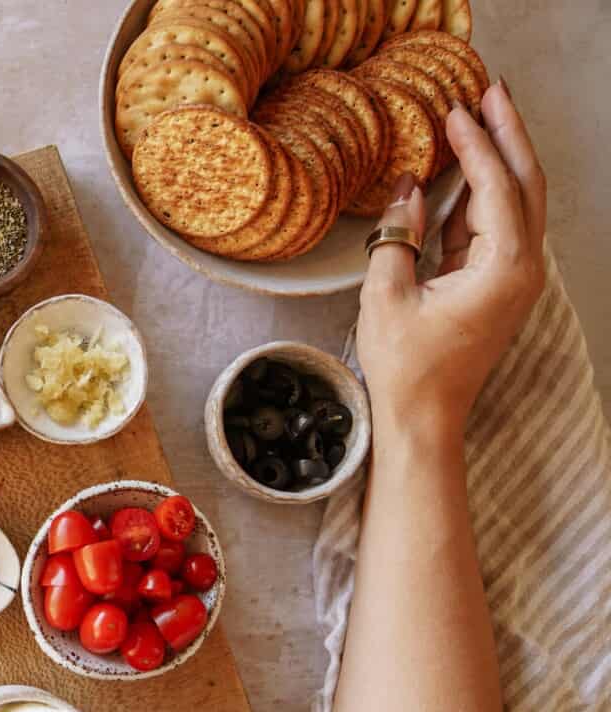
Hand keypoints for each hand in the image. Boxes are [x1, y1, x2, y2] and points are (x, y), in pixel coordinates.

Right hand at [357, 80, 546, 443]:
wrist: (424, 418)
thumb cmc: (406, 367)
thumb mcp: (387, 296)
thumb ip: (397, 235)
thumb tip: (409, 187)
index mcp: (503, 269)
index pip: (496, 188)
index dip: (477, 144)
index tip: (457, 109)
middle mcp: (522, 269)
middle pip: (527, 184)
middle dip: (508, 134)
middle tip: (489, 92)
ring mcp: (516, 276)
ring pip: (520, 200)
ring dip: (502, 157)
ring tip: (483, 117)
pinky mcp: (499, 283)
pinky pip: (500, 223)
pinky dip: (487, 190)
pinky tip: (467, 168)